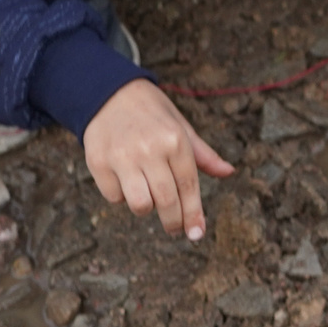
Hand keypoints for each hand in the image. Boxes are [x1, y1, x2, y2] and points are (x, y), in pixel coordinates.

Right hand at [82, 79, 232, 237]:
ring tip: (147, 197)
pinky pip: (114, 197)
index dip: (194, 214)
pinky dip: (121, 196)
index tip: (197, 233)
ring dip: (146, 208)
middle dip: (174, 221)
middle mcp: (150, 149)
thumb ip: (203, 155)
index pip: (189, 186)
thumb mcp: (180, 127)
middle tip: (175, 229)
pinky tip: (124, 180)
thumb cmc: (151, 113)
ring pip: (140, 205)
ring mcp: (123, 157)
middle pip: (166, 201)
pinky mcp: (99, 163)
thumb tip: (229, 172)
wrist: (108, 93)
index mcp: (175, 140)